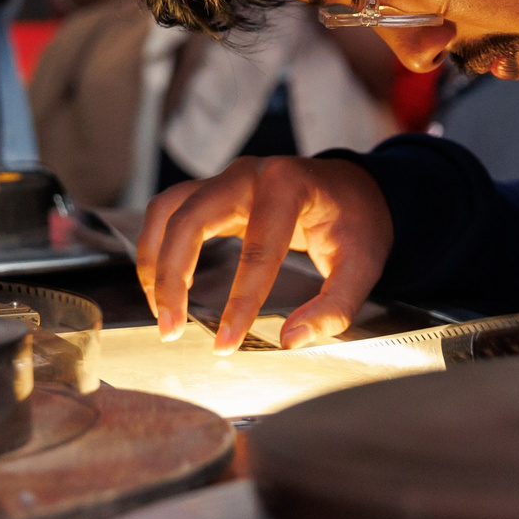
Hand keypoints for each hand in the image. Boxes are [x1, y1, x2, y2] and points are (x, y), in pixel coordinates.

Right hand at [135, 156, 393, 353]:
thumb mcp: (363, 266)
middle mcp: (249, 174)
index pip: (258, 250)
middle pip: (191, 220)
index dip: (239, 302)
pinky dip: (158, 246)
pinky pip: (171, 212)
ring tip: (161, 310)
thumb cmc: (358, 224)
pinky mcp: (215, 191)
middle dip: (173, 277)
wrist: (356, 187)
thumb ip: (333, 307)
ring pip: (168, 210)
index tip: (225, 344)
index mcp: (289, 186)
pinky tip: (163, 285)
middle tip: (170, 328)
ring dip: (155, 260)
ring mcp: (227, 178)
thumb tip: (289, 340)